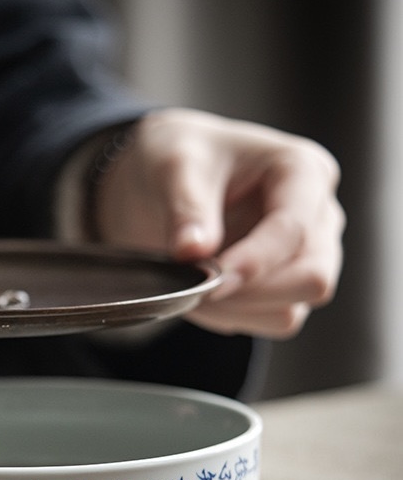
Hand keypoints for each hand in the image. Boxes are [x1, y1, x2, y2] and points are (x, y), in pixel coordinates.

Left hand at [94, 108, 344, 337]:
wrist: (161, 181)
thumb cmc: (180, 158)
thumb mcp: (174, 165)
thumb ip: (186, 207)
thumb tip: (194, 251)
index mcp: (302, 170)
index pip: (295, 230)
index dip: (253, 262)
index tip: (209, 278)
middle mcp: (317, 214)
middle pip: (312, 278)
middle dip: (251, 292)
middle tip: (198, 287)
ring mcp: (307, 255)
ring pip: (292, 309)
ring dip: (237, 310)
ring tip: (191, 287)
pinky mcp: (285, 286)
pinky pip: (271, 320)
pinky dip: (234, 317)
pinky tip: (202, 295)